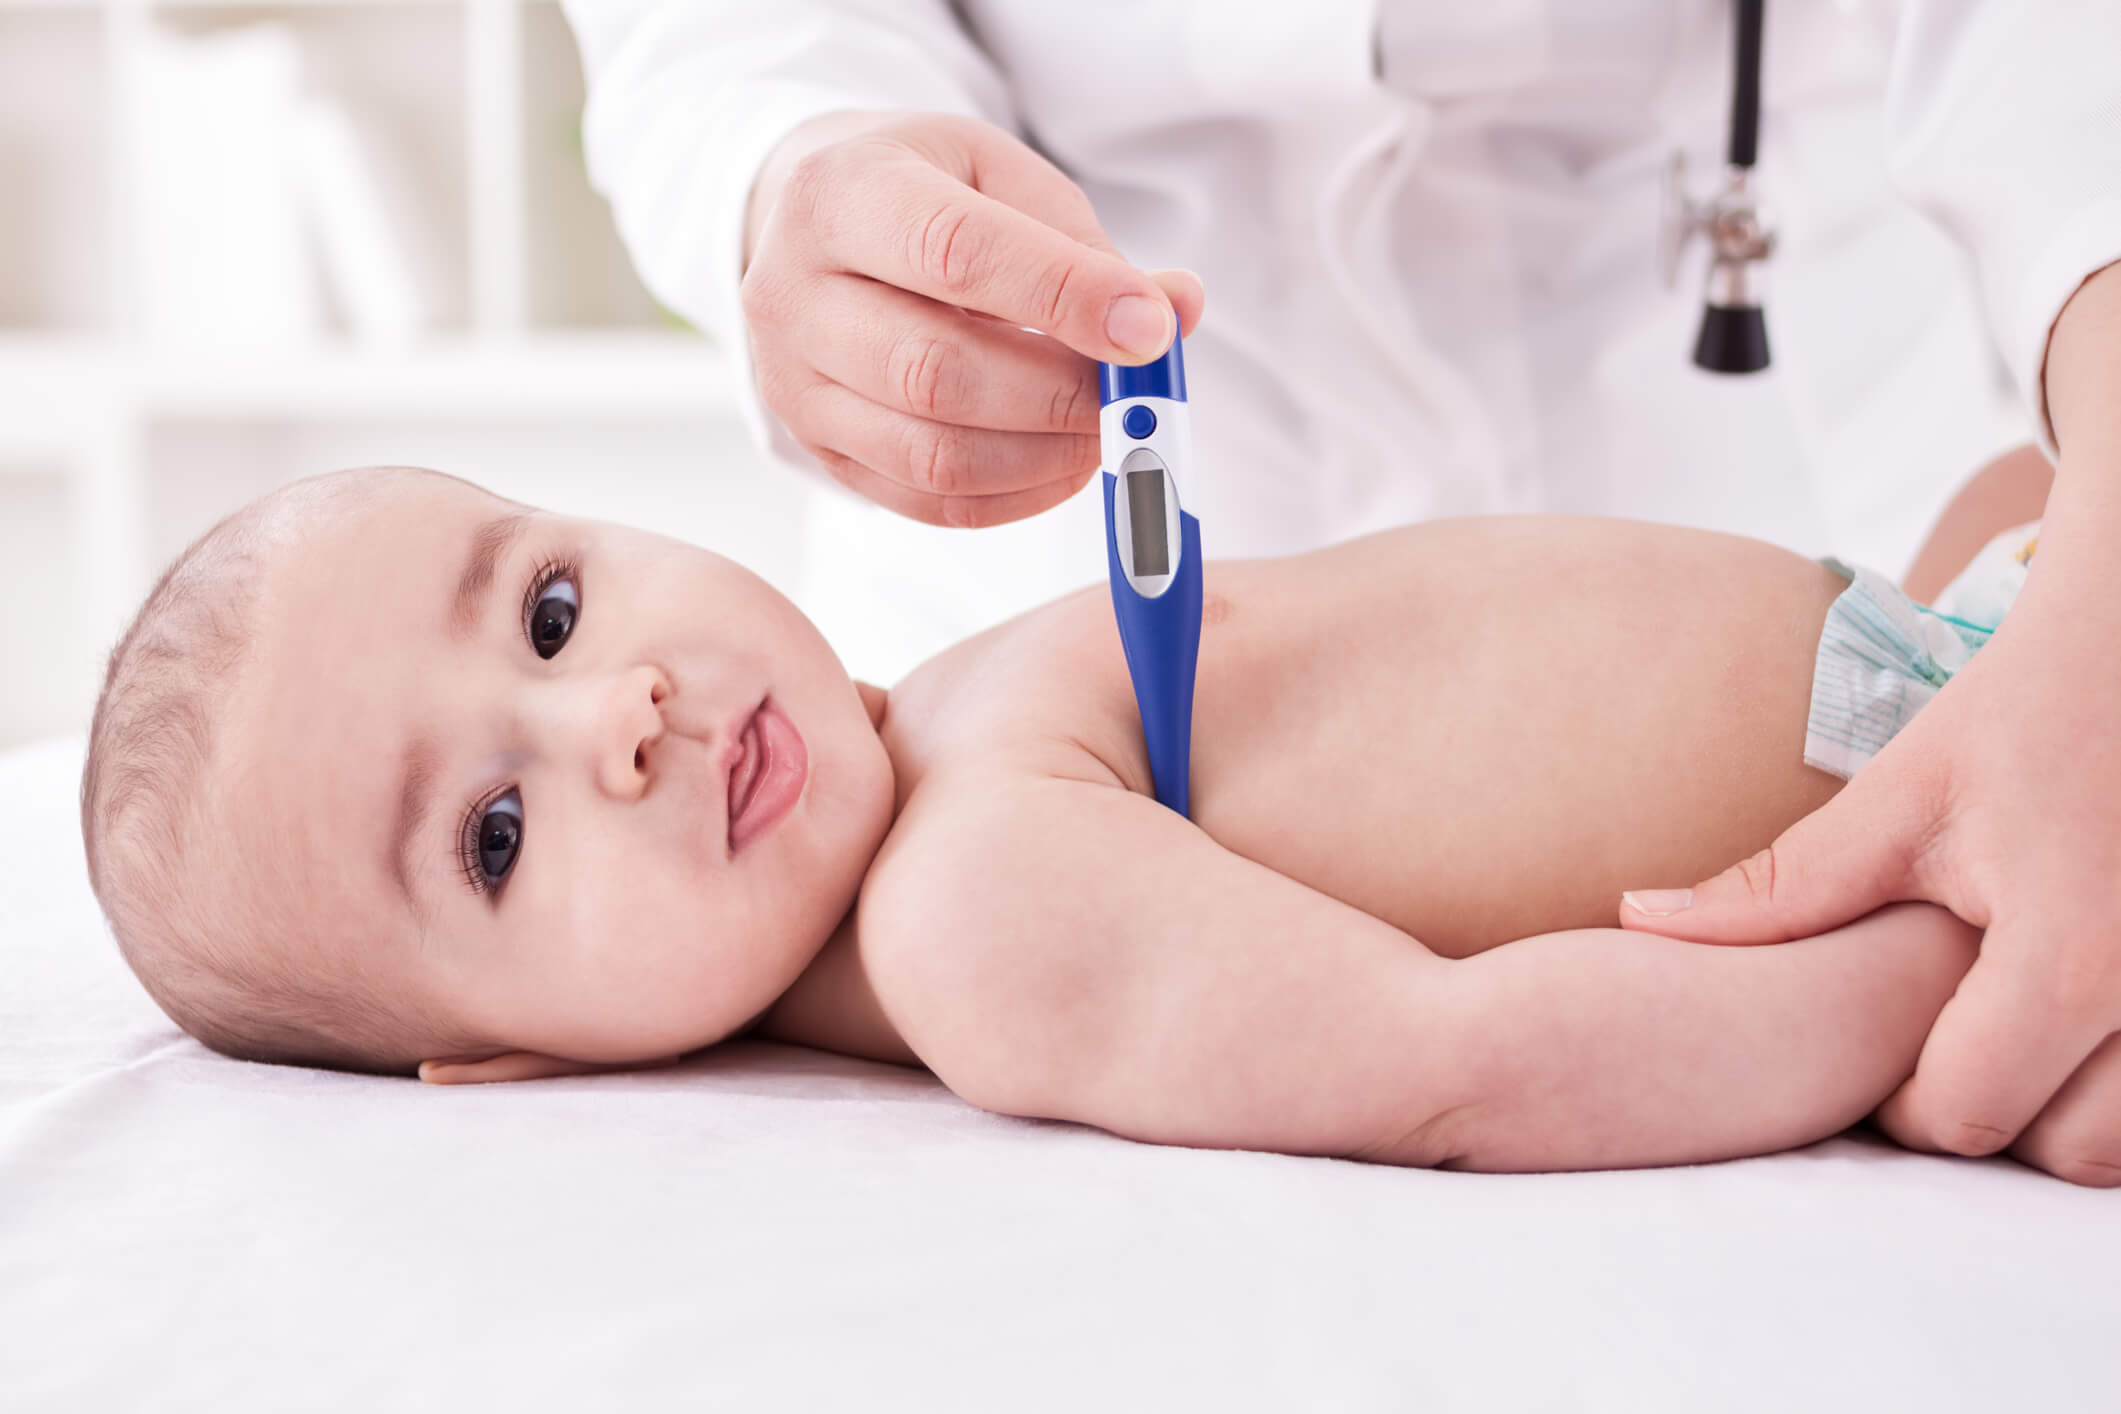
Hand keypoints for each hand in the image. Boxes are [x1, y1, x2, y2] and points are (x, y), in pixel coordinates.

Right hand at [740, 110, 1205, 527]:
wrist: (816, 227)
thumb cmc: (924, 194)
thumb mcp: (999, 176)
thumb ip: (1084, 244)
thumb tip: (1175, 311)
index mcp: (838, 194)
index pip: (956, 253)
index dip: (1063, 297)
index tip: (1150, 328)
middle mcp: (793, 295)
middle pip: (936, 372)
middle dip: (1060, 394)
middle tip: (1133, 391)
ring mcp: (795, 385)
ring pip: (933, 454)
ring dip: (1045, 456)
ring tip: (1104, 429)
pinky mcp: (820, 450)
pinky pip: (928, 501)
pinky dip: (1016, 496)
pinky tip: (1063, 463)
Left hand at [1614, 515, 2120, 1185]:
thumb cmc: (2023, 710)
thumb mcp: (1900, 799)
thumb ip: (1780, 888)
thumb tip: (1638, 923)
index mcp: (2070, 964)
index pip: (1966, 1116)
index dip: (1895, 1106)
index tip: (1864, 1058)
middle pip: (2065, 1150)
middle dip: (1988, 1121)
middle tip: (1927, 1055)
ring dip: (2060, 1111)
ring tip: (1993, 1035)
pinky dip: (2109, 1079)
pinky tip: (2056, 1024)